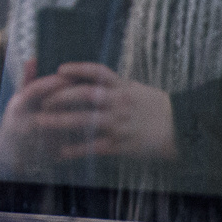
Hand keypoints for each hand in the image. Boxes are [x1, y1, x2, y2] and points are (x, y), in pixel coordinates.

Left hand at [0, 60, 174, 170]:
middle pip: (86, 95)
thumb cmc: (155, 108)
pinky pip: (94, 147)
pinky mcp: (121, 144)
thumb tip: (88, 78)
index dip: (78, 69)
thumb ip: (113, 85)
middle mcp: (120, 103)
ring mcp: (119, 124)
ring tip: (40, 122)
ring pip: (85, 121)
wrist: (181, 129)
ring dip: (60, 122)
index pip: (99, 73)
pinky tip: (60, 152)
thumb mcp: (136, 89)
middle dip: (61, 97)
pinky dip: (76, 149)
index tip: (59, 69)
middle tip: (43, 100)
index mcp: (124, 87)